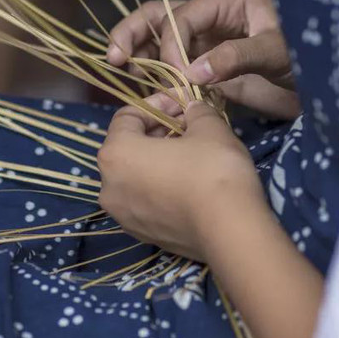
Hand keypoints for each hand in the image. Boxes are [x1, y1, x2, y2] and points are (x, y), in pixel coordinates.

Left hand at [97, 100, 267, 261]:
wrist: (229, 231)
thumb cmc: (212, 169)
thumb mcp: (209, 127)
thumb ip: (195, 111)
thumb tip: (192, 108)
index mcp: (115, 153)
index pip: (128, 116)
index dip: (157, 103)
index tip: (183, 102)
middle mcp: (108, 186)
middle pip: (127, 146)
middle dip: (157, 131)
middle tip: (188, 125)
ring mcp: (123, 215)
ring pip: (135, 176)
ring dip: (157, 160)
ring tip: (190, 153)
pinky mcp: (141, 235)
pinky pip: (144, 200)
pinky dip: (159, 186)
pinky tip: (188, 182)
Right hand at [107, 0, 298, 119]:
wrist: (326, 87)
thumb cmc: (310, 58)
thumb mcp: (278, 53)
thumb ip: (237, 58)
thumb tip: (192, 73)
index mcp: (229, 0)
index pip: (183, 16)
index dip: (171, 44)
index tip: (174, 75)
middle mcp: (212, 15)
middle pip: (160, 16)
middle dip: (133, 33)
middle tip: (113, 57)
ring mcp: (207, 41)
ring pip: (160, 40)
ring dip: (138, 53)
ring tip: (119, 69)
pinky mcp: (206, 67)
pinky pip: (172, 68)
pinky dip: (155, 76)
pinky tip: (143, 89)